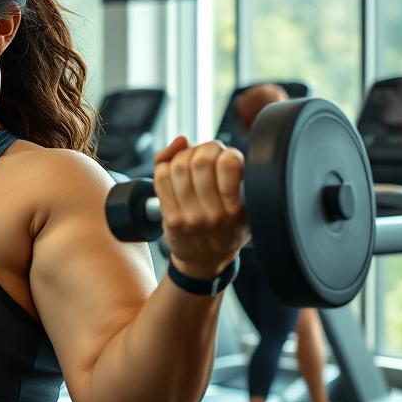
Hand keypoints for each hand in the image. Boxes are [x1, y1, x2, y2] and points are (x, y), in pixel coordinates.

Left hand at [153, 136, 249, 277]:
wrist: (205, 261)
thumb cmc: (225, 225)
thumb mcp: (241, 201)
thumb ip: (222, 165)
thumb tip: (182, 140)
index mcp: (239, 206)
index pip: (229, 161)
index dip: (222, 150)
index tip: (221, 157)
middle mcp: (216, 214)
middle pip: (200, 160)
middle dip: (200, 150)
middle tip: (201, 157)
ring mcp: (192, 217)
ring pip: (178, 167)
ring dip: (181, 158)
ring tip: (187, 164)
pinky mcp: (171, 219)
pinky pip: (160, 179)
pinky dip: (164, 168)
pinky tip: (172, 173)